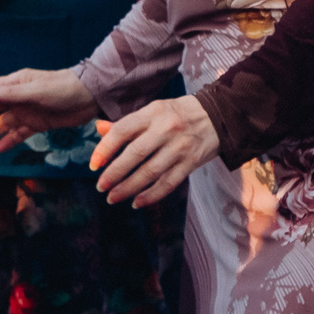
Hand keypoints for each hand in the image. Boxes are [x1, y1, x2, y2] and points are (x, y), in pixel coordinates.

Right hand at [0, 68, 99, 155]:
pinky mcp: (38, 123)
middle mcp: (17, 98)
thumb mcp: (36, 90)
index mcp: (14, 84)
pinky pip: (18, 134)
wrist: (93, 95)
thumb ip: (10, 93)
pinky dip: (8, 141)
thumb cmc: (65, 87)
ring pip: (1, 125)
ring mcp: (27, 111)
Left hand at [89, 95, 218, 206]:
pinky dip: (152, 195)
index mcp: (153, 113)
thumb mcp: (154, 111)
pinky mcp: (192, 162)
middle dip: (114, 173)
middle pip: (135, 154)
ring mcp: (180, 147)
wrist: (219, 115)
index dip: (105, 149)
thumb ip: (127, 123)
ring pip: (150, 172)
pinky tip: (137, 202)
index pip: (123, 131)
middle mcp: (167, 129)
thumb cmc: (178, 114)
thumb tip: (98, 128)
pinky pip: (169, 183)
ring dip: (129, 188)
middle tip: (101, 186)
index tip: (94, 165)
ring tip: (113, 197)